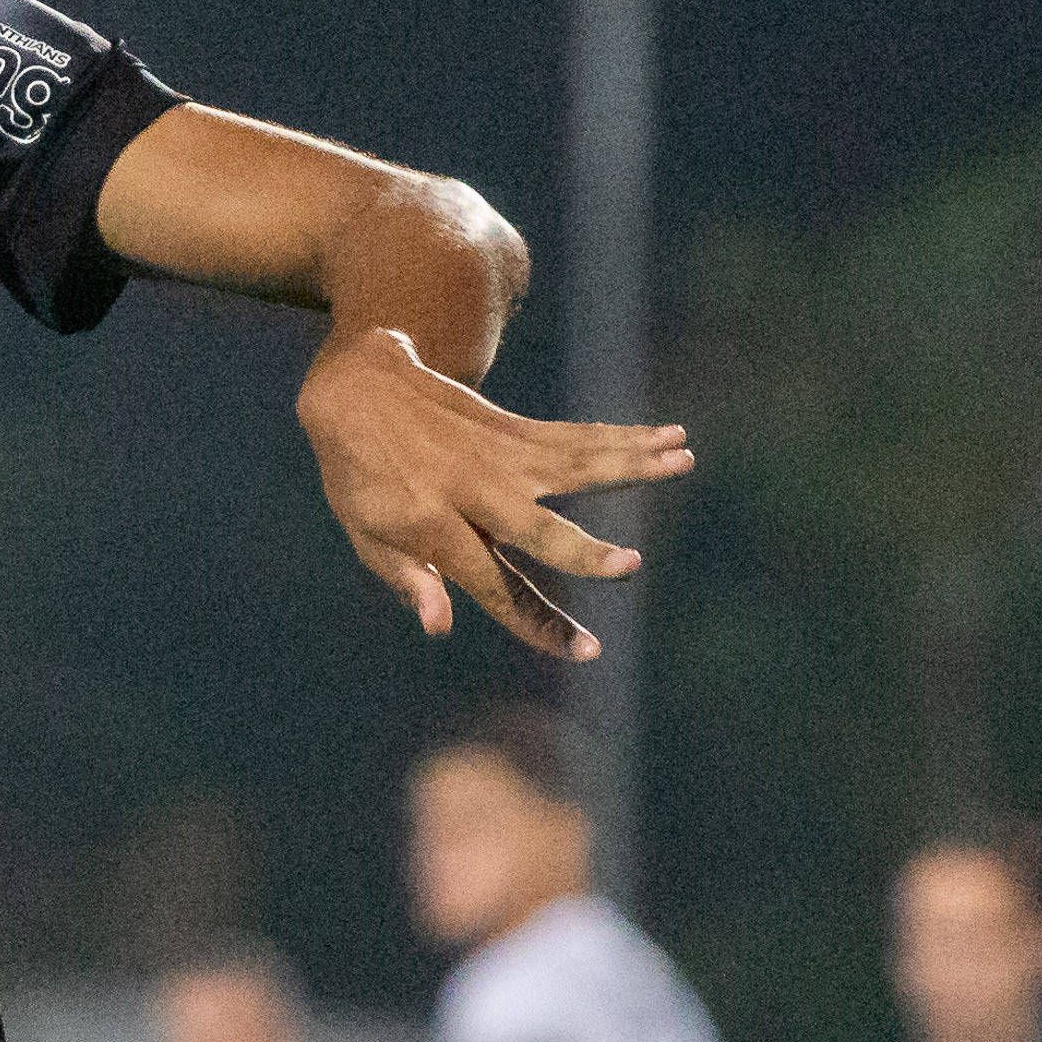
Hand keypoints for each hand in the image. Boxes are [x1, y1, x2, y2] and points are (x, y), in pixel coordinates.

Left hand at [292, 328, 692, 658]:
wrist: (356, 391)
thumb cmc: (361, 478)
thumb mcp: (366, 536)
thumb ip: (408, 580)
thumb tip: (439, 628)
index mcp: (433, 528)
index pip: (492, 589)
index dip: (537, 623)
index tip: (586, 651)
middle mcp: (471, 491)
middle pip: (535, 528)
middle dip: (582, 551)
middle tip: (629, 566)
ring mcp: (496, 454)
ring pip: (572, 464)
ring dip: (631, 463)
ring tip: (685, 459)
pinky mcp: (510, 427)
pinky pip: (573, 436)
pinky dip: (621, 436)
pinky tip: (666, 436)